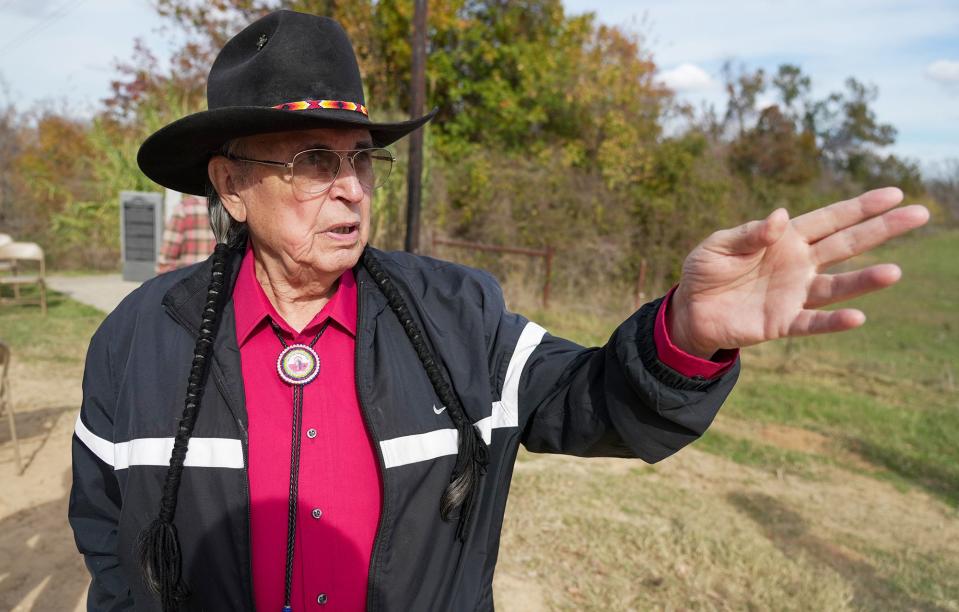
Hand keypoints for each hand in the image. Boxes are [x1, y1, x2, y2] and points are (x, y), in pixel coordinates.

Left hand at [667, 187, 929, 358]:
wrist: (690, 310)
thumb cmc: (706, 271)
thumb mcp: (718, 245)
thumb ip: (749, 233)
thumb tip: (780, 217)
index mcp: (785, 238)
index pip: (829, 219)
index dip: (860, 207)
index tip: (894, 194)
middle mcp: (799, 264)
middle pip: (846, 244)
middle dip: (882, 230)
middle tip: (919, 215)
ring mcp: (794, 294)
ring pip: (837, 285)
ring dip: (865, 280)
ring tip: (894, 272)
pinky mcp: (782, 322)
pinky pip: (812, 323)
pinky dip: (834, 322)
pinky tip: (857, 318)